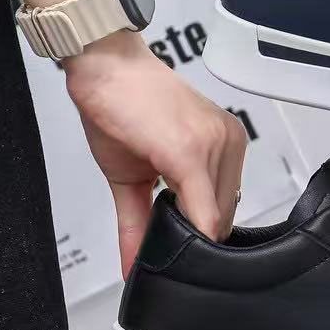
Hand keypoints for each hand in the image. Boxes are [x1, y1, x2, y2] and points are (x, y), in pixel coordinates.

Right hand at [64, 32, 246, 276]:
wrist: (102, 65)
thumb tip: (135, 264)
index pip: (225, 209)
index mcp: (225, 145)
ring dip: (186, 239)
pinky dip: (183, 236)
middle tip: (164, 250)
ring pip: (212, 221)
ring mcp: (215, 146)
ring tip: (156, 236)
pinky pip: (199, 210)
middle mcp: (228, 143)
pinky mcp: (192, 152)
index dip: (201, 238)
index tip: (180, 253)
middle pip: (222, 219)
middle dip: (192, 241)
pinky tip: (163, 243)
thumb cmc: (120, 106)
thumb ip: (138, 223)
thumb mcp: (131, 176)